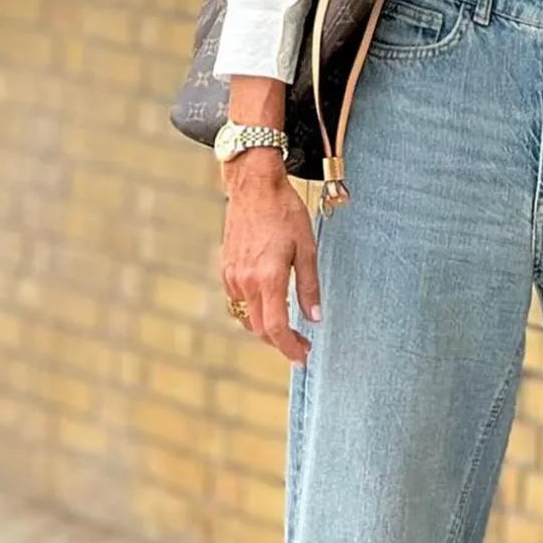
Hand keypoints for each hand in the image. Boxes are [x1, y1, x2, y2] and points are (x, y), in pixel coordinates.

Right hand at [220, 148, 320, 365]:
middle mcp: (246, 281)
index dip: (290, 348)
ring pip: (247, 317)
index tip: (303, 357)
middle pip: (260, 329)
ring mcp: (232, 276)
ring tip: (289, 329)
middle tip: (302, 345)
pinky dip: (254, 311)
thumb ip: (310, 287)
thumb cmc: (284, 212)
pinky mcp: (226, 269)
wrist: (254, 185)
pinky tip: (270, 305)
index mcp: (268, 277)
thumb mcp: (307, 249)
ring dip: (267, 328)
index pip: (276, 328)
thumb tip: (315, 318)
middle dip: (281, 342)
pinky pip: (238, 302)